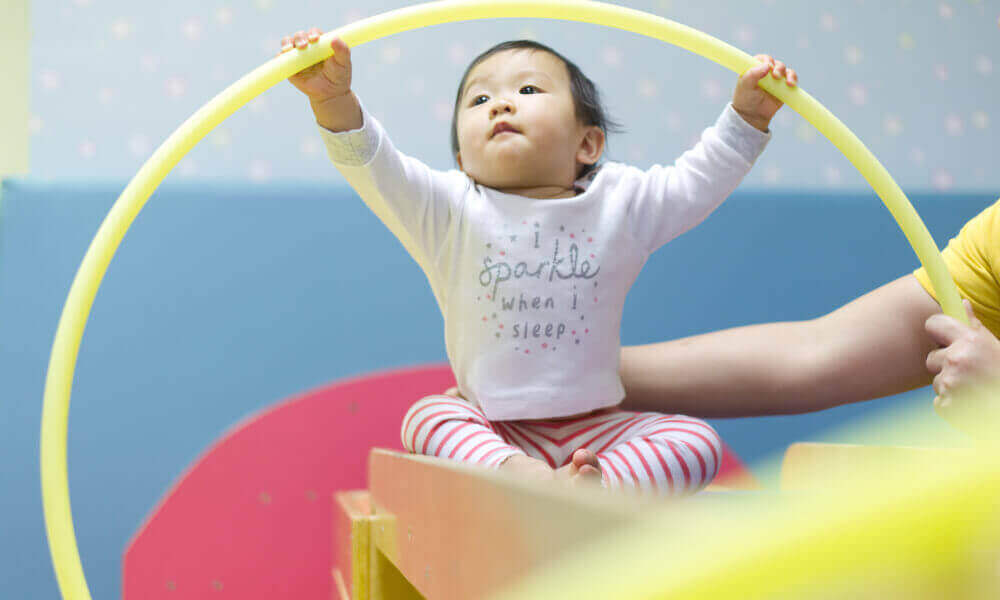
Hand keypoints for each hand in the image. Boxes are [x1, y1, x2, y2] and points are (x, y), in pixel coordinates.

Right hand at [281, 28, 352, 103]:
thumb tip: (335, 39)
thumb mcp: (343, 63)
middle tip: (303, 46)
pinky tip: (281, 57)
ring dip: (286, 43)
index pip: (314, 32)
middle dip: (299, 38)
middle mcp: (307, 46)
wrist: (330, 93)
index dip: (313, 33)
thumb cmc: (338, 75)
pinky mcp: (289, 66)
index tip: (315, 40)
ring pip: (287, 43)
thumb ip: (343, 51)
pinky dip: (279, 57)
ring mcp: (297, 55)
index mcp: (320, 42)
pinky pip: (281, 59)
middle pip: (299, 35)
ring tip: (288, 50)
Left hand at [731, 54, 797, 131]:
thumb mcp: (745, 86)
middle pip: (775, 63)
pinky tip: (791, 85)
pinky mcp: (783, 86)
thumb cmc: (746, 99)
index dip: (766, 60)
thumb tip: (768, 66)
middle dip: (778, 68)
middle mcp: (765, 71)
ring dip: (788, 73)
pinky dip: (793, 79)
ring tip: (787, 83)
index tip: (768, 66)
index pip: (762, 58)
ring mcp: (775, 78)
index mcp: (753, 68)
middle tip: (775, 76)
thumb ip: (753, 74)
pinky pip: (792, 78)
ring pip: (785, 69)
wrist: (753, 115)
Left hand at [925, 300, 999, 435]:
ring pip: (937, 380)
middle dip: (945, 364)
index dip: (937, 330)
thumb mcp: (995, 348)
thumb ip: (974, 328)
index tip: (943, 336)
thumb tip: (962, 303)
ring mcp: (950, 383)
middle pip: (932, 357)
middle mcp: (958, 359)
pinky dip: (951, 404)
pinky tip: (971, 405)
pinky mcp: (945, 405)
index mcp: (971, 341)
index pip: (933, 323)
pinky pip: (939, 400)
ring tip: (975, 391)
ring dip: (951, 386)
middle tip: (970, 373)